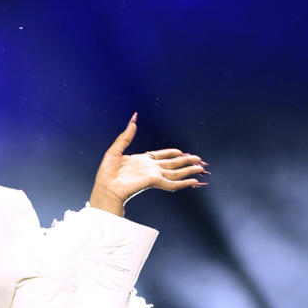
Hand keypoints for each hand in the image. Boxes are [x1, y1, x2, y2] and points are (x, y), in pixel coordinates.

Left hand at [90, 115, 208, 212]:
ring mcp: (153, 175)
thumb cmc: (106, 174)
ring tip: (202, 170)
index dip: (173, 153)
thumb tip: (134, 119)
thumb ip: (126, 136)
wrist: (105, 188)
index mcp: (142, 161)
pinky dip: (183, 183)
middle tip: (200, 161)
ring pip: (176, 173)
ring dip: (189, 171)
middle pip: (173, 164)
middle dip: (187, 162)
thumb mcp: (115, 150)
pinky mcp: (153, 181)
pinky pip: (172, 183)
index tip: (183, 152)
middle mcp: (150, 168)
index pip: (162, 156)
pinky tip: (194, 181)